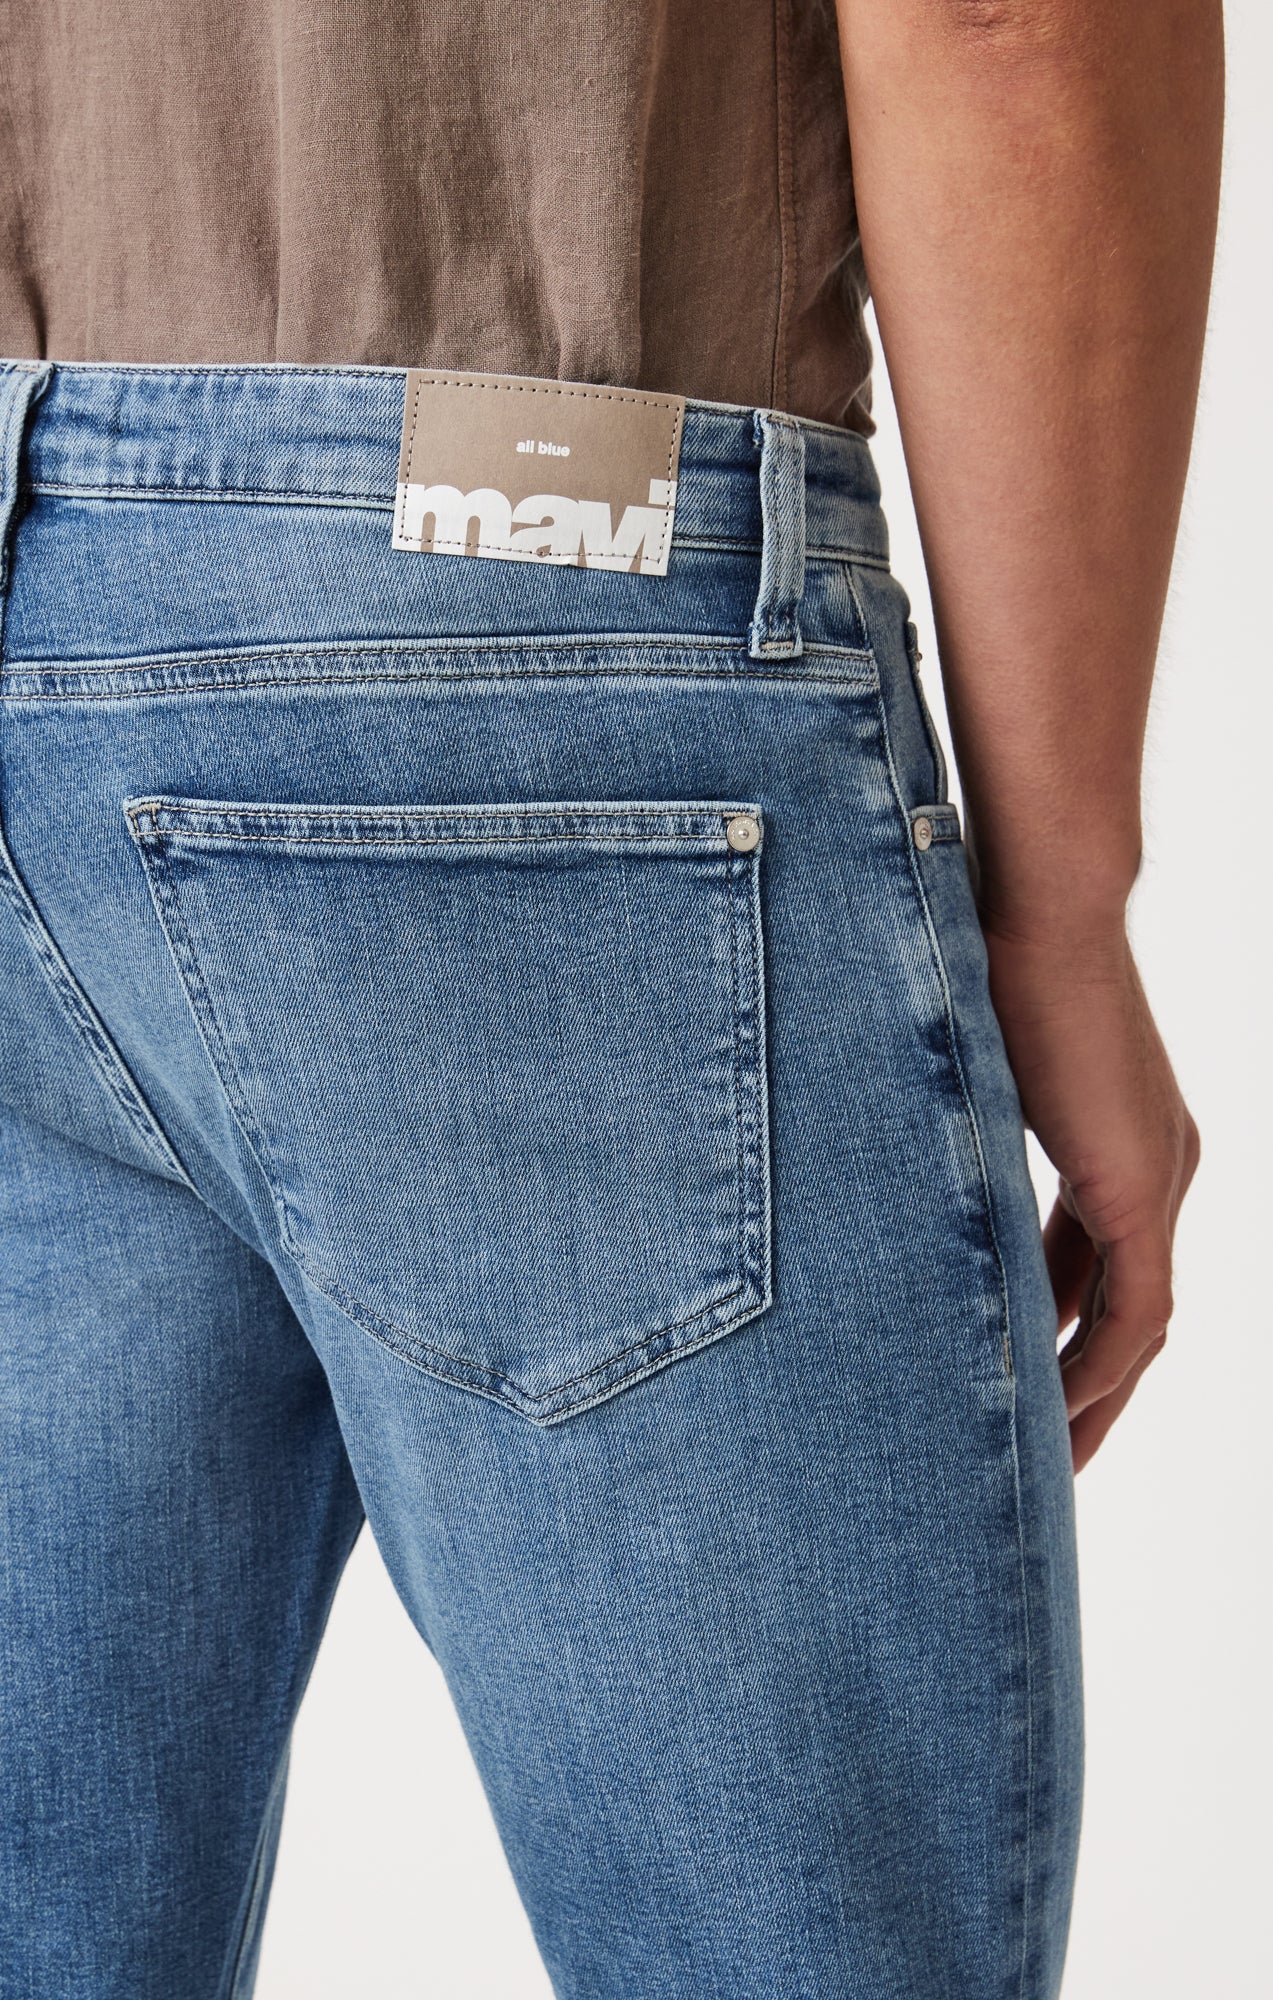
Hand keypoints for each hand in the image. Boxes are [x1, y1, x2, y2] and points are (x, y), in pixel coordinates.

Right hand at [981, 921, 1199, 1472]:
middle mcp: (1156, 1166)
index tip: (1014, 1376)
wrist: (1041, 904)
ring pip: (1138, 1323)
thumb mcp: (966, 1073)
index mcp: (1120, 1141)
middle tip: (1042, 1449)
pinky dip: (1100, 1366)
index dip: (1058, 1329)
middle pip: (1126, 1307)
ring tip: (1048, 1459)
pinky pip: (1135, 1312)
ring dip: (1097, 1394)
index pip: (1094, 1265)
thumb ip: (952, 1134)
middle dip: (1083, 1380)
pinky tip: (1055, 1415)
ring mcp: (1158, 1176)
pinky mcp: (1143, 1187)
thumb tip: (884, 1169)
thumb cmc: (986, 957)